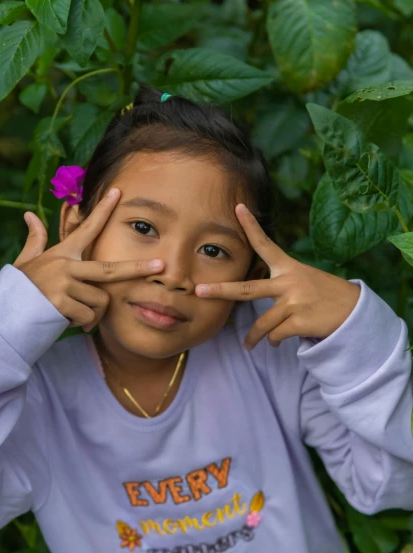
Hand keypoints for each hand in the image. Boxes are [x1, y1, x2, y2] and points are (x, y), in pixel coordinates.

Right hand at [13, 188, 163, 332]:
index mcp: (62, 254)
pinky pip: (88, 317)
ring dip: (91, 314)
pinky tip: (64, 321)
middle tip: (160, 265)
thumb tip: (29, 214)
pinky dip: (80, 324)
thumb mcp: (26, 262)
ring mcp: (64, 284)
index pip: (87, 228)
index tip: (119, 193)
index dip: (103, 211)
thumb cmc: (18, 288)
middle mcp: (65, 266)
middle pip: (110, 268)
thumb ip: (35, 240)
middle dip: (137, 267)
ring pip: (99, 302)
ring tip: (71, 314)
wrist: (3, 313)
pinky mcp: (62, 303)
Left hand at [195, 203, 360, 349]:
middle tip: (200, 292)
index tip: (238, 207)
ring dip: (254, 337)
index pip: (265, 244)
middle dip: (221, 291)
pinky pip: (276, 335)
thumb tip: (259, 301)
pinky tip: (279, 341)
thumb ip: (281, 285)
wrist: (353, 311)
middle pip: (247, 289)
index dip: (251, 226)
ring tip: (249, 345)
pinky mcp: (299, 321)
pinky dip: (274, 341)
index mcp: (289, 268)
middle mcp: (289, 282)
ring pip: (262, 324)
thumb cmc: (325, 295)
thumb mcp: (304, 280)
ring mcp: (293, 302)